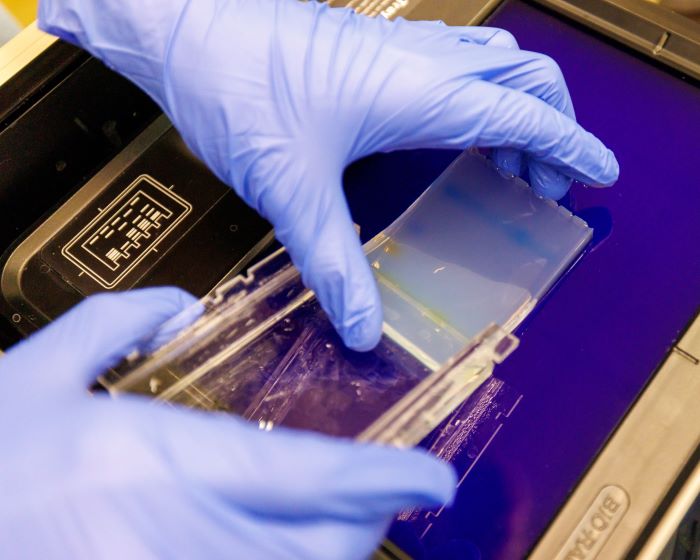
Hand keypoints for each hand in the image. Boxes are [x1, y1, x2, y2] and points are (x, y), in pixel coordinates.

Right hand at [0, 288, 454, 558]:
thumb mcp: (35, 375)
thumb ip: (114, 323)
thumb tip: (176, 304)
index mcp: (166, 460)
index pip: (308, 473)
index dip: (383, 478)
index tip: (434, 477)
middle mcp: (190, 533)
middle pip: (323, 543)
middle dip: (365, 518)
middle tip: (378, 488)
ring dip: (329, 547)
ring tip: (338, 515)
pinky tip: (275, 541)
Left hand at [39, 0, 618, 350]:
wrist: (183, 25)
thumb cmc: (237, 90)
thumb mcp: (291, 190)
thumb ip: (333, 262)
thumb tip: (363, 329)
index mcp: (422, 92)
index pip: (525, 113)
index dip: (570, 147)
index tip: (600, 176)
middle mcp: (421, 61)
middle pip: (523, 76)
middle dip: (551, 126)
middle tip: (545, 184)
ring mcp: (396, 46)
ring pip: (491, 60)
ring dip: (516, 103)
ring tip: (510, 159)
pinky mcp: (368, 46)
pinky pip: (451, 59)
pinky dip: (476, 91)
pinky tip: (449, 127)